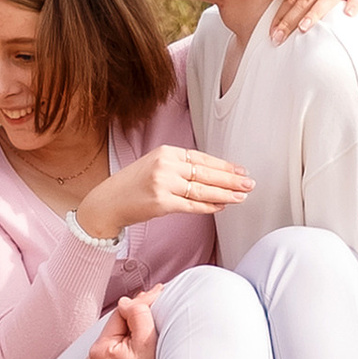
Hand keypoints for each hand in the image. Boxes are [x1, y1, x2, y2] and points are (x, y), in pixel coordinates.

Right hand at [80, 143, 251, 235]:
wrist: (108, 202)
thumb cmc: (132, 186)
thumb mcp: (155, 166)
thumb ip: (179, 167)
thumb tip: (211, 175)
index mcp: (166, 152)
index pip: (202, 158)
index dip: (224, 165)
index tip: (240, 170)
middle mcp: (165, 165)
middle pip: (206, 172)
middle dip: (231, 179)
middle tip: (249, 183)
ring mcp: (163, 184)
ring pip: (202, 189)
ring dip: (225, 194)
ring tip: (241, 196)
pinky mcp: (162, 202)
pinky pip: (192, 205)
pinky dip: (208, 206)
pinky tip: (221, 206)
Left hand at [84, 291, 159, 358]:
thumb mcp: (148, 342)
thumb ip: (137, 314)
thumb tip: (126, 301)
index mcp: (99, 351)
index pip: (119, 316)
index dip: (139, 306)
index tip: (156, 295)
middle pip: (116, 331)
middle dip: (134, 324)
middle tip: (156, 315)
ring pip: (114, 345)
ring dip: (129, 340)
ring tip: (148, 342)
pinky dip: (124, 356)